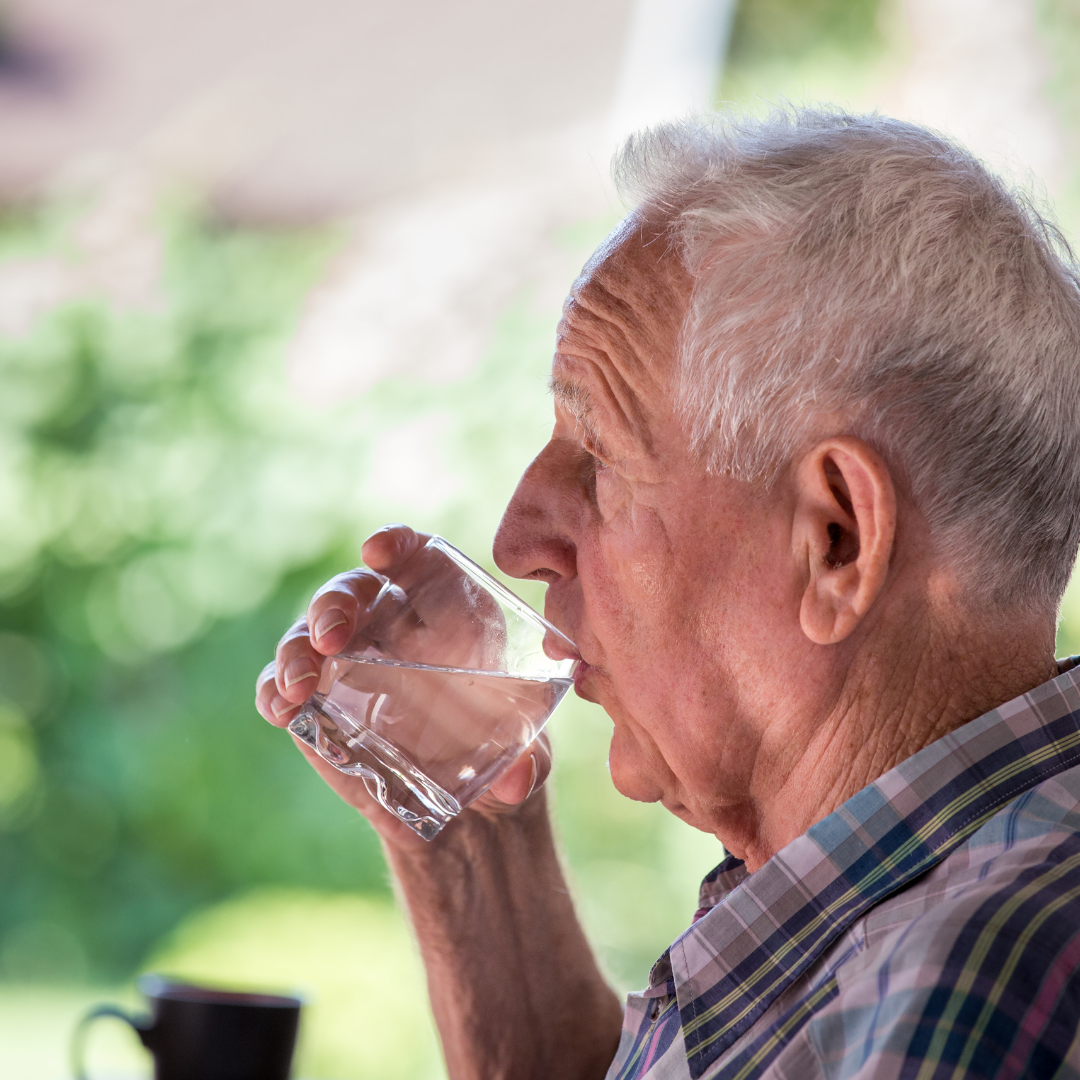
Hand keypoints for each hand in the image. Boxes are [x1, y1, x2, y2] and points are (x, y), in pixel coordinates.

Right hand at [255, 524, 551, 848]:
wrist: (468, 811)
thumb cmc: (506, 757)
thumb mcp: (531, 759)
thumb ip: (529, 764)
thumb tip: (517, 781)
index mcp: (449, 612)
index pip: (416, 555)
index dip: (396, 543)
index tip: (379, 551)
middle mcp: (392, 627)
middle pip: (352, 590)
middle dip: (334, 603)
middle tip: (331, 637)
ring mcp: (349, 665)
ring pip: (308, 634)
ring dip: (296, 650)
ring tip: (298, 685)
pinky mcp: (318, 707)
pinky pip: (283, 686)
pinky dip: (274, 692)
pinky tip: (280, 709)